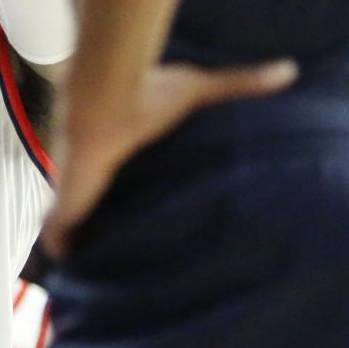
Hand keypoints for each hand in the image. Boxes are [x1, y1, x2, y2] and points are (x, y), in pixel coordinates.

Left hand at [45, 59, 297, 256]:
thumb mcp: (200, 89)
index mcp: (117, 151)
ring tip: (102, 273)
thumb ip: (241, 84)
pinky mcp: (66, 205)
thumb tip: (289, 69)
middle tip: (129, 249)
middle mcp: (95, 171)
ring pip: (74, 224)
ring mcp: (76, 189)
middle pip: (96, 202)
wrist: (106, 99)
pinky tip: (76, 278)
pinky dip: (64, 255)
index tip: (145, 210)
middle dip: (106, 221)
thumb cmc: (147, 94)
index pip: (119, 175)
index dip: (127, 191)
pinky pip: (59, 240)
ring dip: (84, 243)